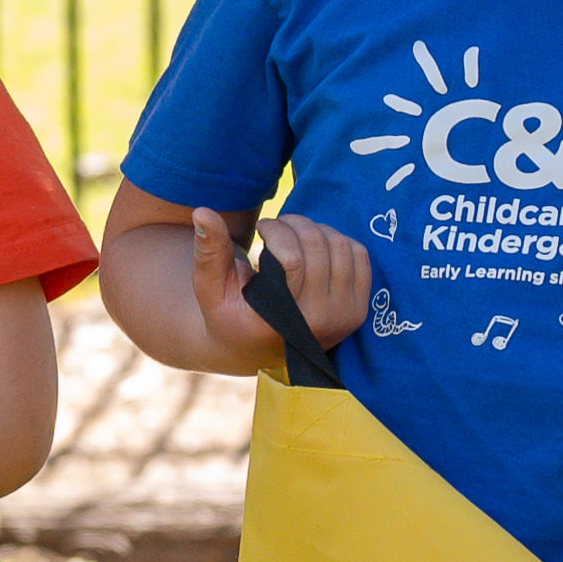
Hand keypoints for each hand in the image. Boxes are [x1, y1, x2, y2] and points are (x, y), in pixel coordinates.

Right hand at [187, 208, 370, 364]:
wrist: (257, 348)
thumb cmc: (230, 314)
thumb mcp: (210, 288)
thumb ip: (208, 252)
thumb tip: (202, 212)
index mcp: (282, 323)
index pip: (294, 260)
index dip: (276, 231)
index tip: (262, 228)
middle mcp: (320, 323)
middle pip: (319, 246)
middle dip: (294, 225)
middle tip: (275, 228)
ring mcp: (344, 317)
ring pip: (340, 245)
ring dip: (315, 230)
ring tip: (292, 237)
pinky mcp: (358, 310)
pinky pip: (360, 255)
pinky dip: (337, 240)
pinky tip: (314, 249)